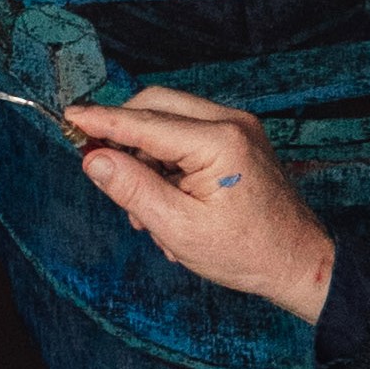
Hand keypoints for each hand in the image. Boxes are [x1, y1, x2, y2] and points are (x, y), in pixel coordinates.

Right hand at [64, 87, 335, 325]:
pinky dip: (169, 161)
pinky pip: (189, 134)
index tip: (70, 117)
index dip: (102, 121)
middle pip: (155, 106)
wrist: (299, 262)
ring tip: (146, 211)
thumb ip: (133, 189)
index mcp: (217, 141)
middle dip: (125, 137)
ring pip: (170, 120)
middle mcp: (230, 121)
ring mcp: (238, 127)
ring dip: (147, 155)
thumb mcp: (179, 228)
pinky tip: (168, 202)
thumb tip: (94, 159)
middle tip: (104, 171)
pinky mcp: (240, 138)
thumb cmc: (247, 253)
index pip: (144, 122)